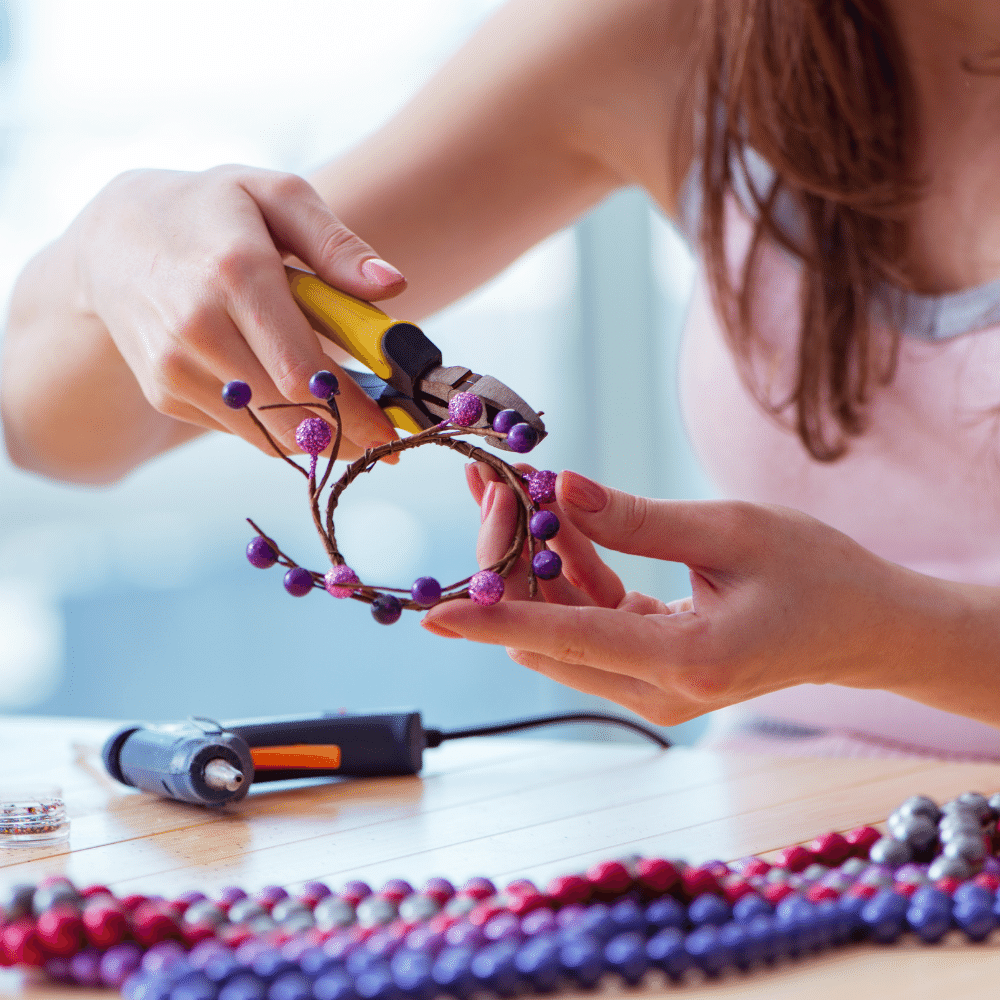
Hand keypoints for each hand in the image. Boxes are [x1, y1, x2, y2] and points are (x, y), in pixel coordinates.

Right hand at [5, 165, 403, 480]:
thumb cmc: (215, 211)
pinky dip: (275, 428)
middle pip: (288, 410)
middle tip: (386, 443)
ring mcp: (174, 366)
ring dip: (315, 441)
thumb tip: (392, 285)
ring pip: (264, 431)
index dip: (355, 409)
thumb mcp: (276, 196)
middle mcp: (197, 327)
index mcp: (236, 274)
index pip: (304, 369)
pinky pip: (237, 428)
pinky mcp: (164, 392)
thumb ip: (336, 243)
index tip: (394, 431)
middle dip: (345, 434)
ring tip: (352, 433)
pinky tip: (297, 410)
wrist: (114, 238)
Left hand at [422, 470, 932, 725]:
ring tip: (518, 492)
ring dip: (537, 564)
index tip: (432, 617)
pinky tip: (563, 523)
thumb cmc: (815, 574)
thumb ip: (636, 518)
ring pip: (564, 628)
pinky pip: (592, 623)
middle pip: (551, 633)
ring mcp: (655, 687)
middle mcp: (660, 689)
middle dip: (512, 564)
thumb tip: (558, 488)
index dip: (493, 623)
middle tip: (493, 490)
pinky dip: (572, 574)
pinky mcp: (654, 669)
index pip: (566, 641)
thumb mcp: (731, 530)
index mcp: (685, 661)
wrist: (864, 626)